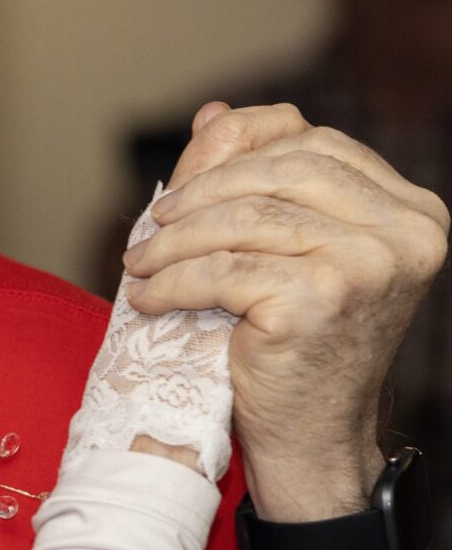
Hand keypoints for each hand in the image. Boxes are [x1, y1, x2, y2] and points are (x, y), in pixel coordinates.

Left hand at [122, 103, 448, 518]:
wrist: (311, 436)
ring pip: (244, 219)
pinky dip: (173, 281)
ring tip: (138, 262)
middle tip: (152, 223)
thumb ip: (253, 178)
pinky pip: (224, 270)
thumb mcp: (281, 251)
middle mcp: (406, 231)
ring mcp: (370, 262)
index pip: (314, 143)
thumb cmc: (295, 343)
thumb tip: (212, 112)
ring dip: (175, 241)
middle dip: (201, 192)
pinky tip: (147, 297)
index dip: (238, 154)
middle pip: (279, 171)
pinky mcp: (323, 297)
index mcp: (410, 209)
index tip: (184, 187)